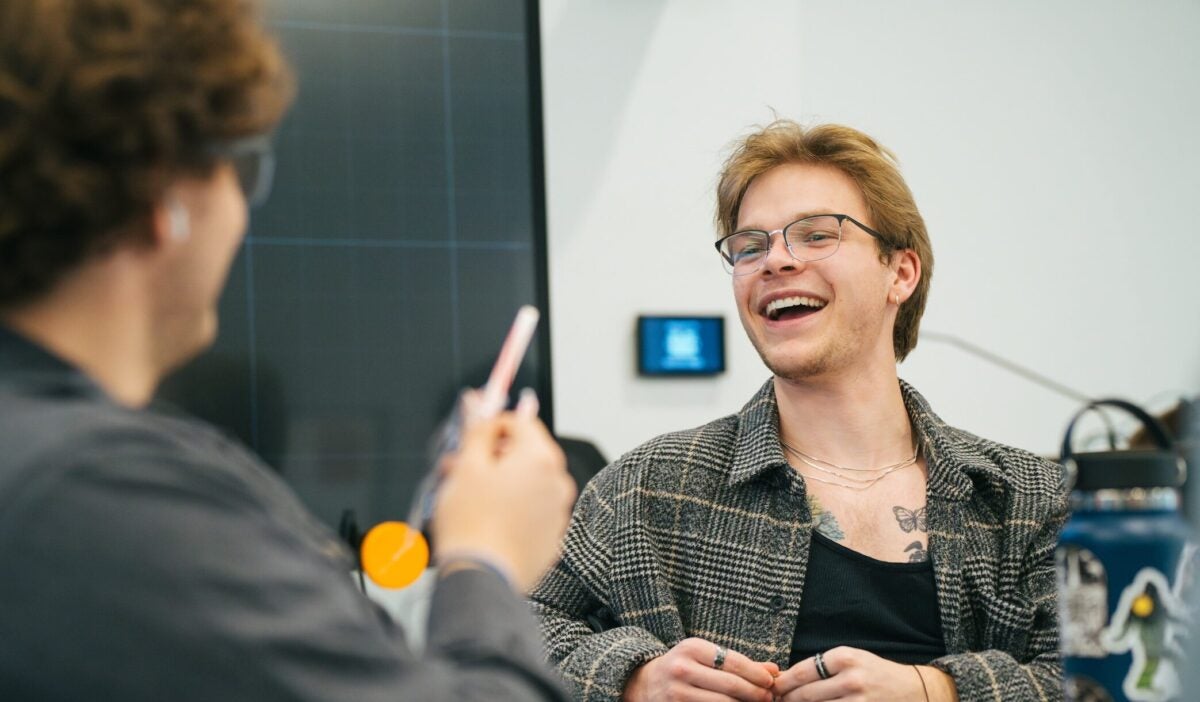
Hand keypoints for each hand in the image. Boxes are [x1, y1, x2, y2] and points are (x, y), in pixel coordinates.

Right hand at [431, 398, 574, 591]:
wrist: (481, 578)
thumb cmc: (471, 525)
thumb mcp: (466, 466)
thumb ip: (478, 430)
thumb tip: (481, 404)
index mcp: (540, 458)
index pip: (521, 420)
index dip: (493, 424)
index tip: (475, 433)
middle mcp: (558, 482)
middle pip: (526, 452)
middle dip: (493, 456)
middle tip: (462, 467)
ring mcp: (558, 512)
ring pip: (528, 483)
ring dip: (501, 482)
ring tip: (468, 497)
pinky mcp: (552, 537)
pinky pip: (532, 510)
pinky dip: (513, 508)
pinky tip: (486, 520)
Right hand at [621, 637, 775, 701]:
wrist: (646, 683)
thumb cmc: (684, 667)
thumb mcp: (706, 657)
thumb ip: (739, 663)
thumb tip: (774, 670)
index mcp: (691, 649)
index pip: (733, 662)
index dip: (756, 674)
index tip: (771, 682)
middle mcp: (681, 670)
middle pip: (730, 685)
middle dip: (755, 693)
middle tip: (769, 698)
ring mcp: (676, 694)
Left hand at [773, 647, 941, 700]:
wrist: (914, 690)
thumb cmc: (875, 672)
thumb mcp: (851, 659)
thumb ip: (822, 667)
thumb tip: (786, 678)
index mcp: (845, 658)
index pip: (803, 672)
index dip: (783, 683)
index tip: (773, 688)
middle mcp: (852, 679)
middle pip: (806, 695)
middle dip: (788, 700)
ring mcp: (859, 701)